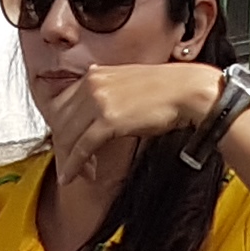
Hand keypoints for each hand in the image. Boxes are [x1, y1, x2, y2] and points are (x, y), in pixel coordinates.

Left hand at [36, 59, 230, 174]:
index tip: (66, 144)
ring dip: (67, 159)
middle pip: (59, 122)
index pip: (61, 104)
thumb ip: (107, 88)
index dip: (60, 129)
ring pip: (67, 136)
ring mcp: (98, 101)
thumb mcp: (127, 83)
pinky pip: (81, 147)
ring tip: (75, 174)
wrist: (189, 91)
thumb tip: (91, 96)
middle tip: (69, 164)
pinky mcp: (108, 120)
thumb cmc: (167, 89)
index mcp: (95, 74)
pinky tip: (73, 176)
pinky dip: (74, 164)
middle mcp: (92, 85)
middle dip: (61, 146)